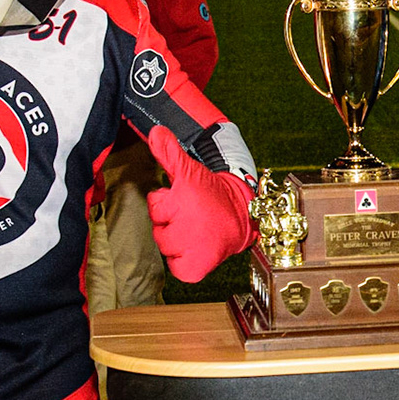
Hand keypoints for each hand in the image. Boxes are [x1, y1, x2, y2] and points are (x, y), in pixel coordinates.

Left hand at [144, 124, 253, 282]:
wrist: (244, 214)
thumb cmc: (213, 192)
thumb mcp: (189, 169)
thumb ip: (168, 151)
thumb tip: (154, 130)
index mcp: (178, 202)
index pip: (154, 206)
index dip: (168, 202)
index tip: (187, 200)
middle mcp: (182, 229)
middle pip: (158, 229)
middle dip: (171, 223)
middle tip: (193, 216)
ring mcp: (189, 251)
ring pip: (167, 247)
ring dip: (176, 241)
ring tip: (196, 230)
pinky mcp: (194, 269)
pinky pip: (177, 268)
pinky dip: (184, 262)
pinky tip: (196, 248)